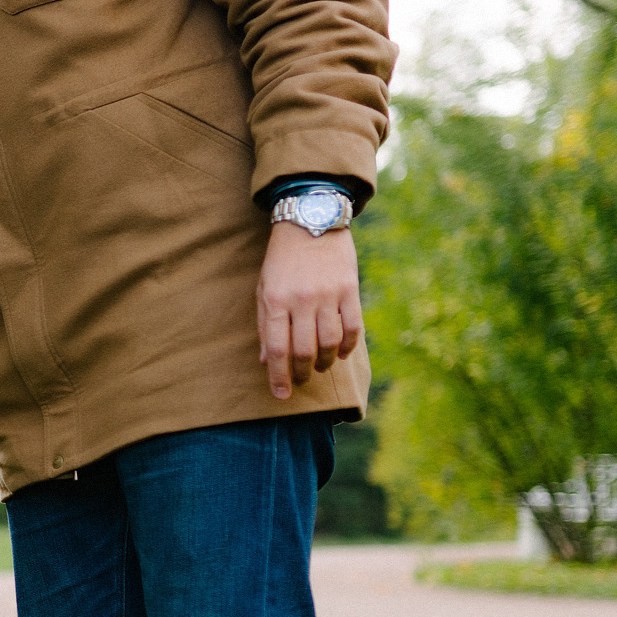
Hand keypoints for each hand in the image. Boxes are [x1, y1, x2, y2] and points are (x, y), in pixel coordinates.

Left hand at [256, 222, 361, 398]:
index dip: (278, 377)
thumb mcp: (264, 288)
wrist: (310, 221)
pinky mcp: (349, 289)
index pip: (277, 349)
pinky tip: (340, 353)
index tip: (280, 395)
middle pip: (303, 350)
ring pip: (329, 343)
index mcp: (275, 300)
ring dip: (324, 362)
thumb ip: (265, 324)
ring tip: (319, 366)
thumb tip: (266, 361)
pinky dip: (347, 346)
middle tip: (300, 381)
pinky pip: (352, 327)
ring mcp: (328, 295)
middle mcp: (302, 300)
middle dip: (301, 373)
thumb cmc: (282, 260)